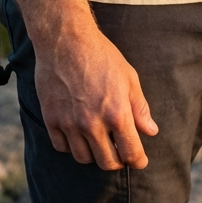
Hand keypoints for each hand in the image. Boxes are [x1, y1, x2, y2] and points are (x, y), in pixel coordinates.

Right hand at [34, 18, 158, 169]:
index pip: (131, 152)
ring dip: (94, 154)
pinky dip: (71, 146)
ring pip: (83, 158)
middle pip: (107, 162)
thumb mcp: (128, 77)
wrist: (66, 40)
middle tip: (119, 152)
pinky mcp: (51, 119)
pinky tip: (77, 134)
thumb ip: (139, 108)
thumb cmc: (101, 55)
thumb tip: (150, 131)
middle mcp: (92, 124)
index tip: (139, 161)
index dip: (138, 161)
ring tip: (98, 142)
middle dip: (117, 161)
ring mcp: (69, 123)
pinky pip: (61, 147)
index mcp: (117, 113)